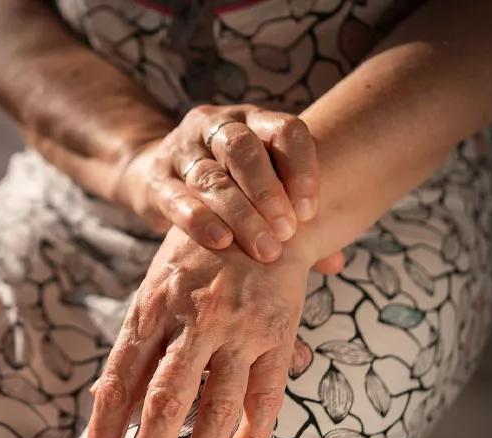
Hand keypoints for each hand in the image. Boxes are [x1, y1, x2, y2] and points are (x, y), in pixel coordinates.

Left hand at [85, 227, 313, 437]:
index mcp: (153, 304)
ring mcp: (239, 326)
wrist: (264, 213)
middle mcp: (194, 317)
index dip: (105, 427)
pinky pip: (266, 394)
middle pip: (165, 398)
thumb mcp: (156, 284)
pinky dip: (252, 434)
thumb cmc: (200, 255)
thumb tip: (106, 400)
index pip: (121, 378)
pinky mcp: (277, 333)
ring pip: (217, 406)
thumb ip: (138, 341)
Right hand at [115, 104, 319, 262]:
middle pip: (244, 149)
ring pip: (212, 176)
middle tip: (286, 232)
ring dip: (241, 214)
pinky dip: (200, 220)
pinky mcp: (157, 179)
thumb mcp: (262, 189)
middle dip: (268, 192)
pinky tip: (221, 242)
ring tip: (263, 249)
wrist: (158, 177)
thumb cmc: (228, 187)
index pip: (285, 129)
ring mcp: (182, 149)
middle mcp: (216, 126)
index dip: (302, 168)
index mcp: (253, 121)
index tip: (310, 211)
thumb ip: (296, 218)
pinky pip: (177, 198)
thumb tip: (334, 262)